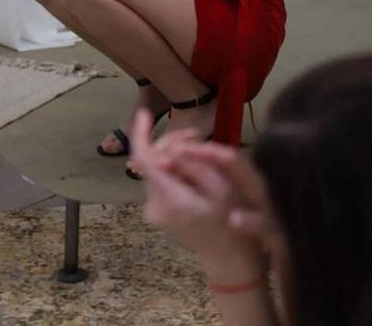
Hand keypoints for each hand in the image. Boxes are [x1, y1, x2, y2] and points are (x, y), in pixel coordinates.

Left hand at [129, 109, 268, 267]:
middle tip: (197, 136)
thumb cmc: (230, 221)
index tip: (144, 113)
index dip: (141, 133)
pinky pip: (161, 179)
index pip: (144, 159)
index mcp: (168, 197)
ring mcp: (153, 209)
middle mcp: (153, 204)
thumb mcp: (221, 189)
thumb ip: (195, 165)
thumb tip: (173, 148)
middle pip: (151, 159)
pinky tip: (193, 165)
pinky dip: (174, 167)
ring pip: (156, 168)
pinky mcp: (157, 210)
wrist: (227, 257)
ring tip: (199, 149)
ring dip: (174, 154)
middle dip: (171, 142)